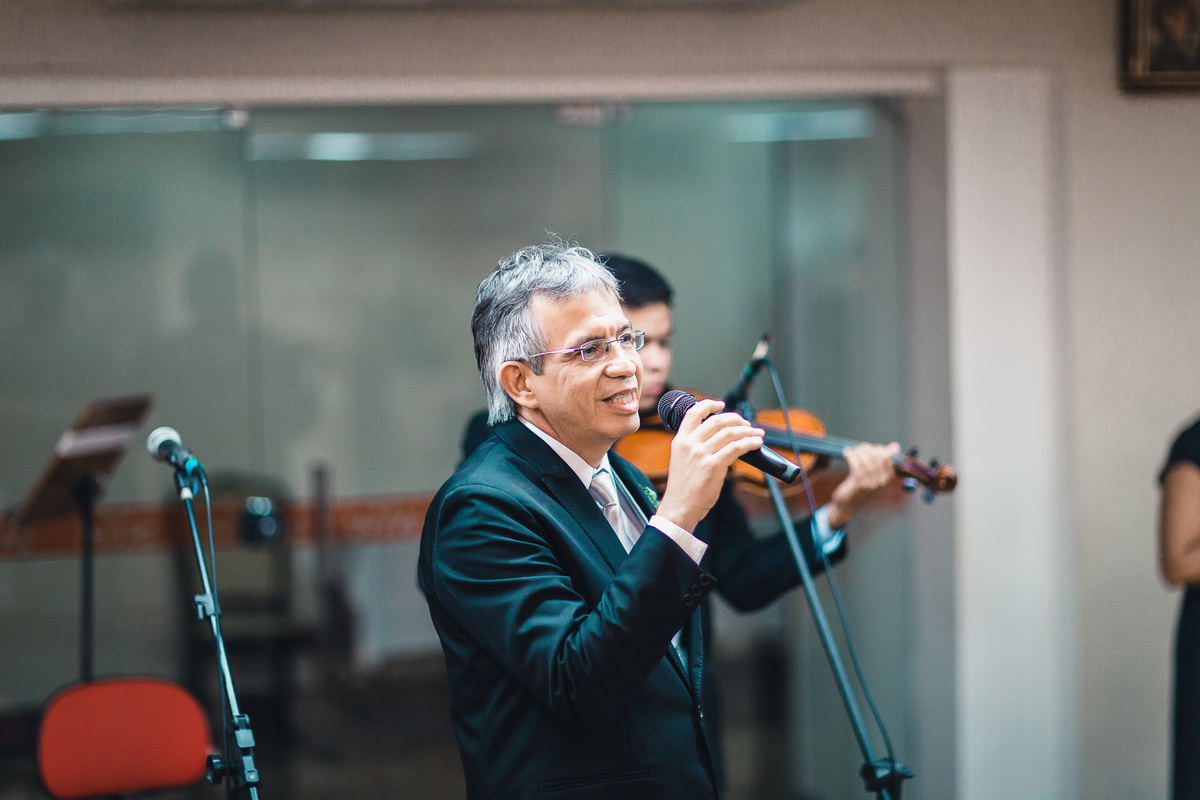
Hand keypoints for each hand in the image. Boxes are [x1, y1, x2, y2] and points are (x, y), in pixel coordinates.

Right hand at [655, 398, 763, 531]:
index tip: (721, 404)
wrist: (680, 507)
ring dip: (747, 431)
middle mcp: (689, 444)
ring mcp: (701, 454)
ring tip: (757, 433)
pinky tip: (756, 443)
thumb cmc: (683, 489)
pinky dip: (749, 443)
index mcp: (680, 441)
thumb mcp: (682, 461)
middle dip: (736, 419)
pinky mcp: (713, 465)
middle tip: (746, 423)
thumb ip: (696, 448)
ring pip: (729, 433)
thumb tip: (721, 440)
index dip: (709, 405)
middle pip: (717, 421)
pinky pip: (736, 448)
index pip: (693, 413)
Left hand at [827, 441, 900, 529]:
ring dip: (858, 452)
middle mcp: (881, 481)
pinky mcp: (858, 485)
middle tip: (860, 447)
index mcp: (887, 478)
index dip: (879, 449)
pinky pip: (856, 466)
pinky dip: (850, 456)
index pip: (888, 458)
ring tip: (852, 450)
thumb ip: (882, 459)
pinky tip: (846, 453)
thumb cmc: (860, 485)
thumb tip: (895, 445)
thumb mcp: (873, 473)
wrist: (848, 503)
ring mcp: (870, 484)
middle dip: (868, 449)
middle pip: (877, 458)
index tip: (870, 448)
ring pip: (866, 461)